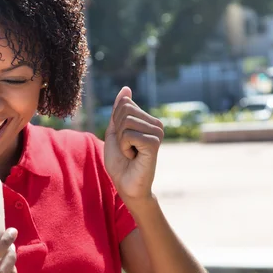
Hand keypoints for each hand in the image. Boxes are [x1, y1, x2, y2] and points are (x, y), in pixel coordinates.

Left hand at [104, 86, 163, 204]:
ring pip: (126, 122)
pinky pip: (129, 135)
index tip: (123, 139)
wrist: (125, 184)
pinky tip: (134, 157)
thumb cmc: (120, 161)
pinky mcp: (155, 142)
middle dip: (118, 131)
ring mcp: (157, 132)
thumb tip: (126, 89)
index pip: (124, 104)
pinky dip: (125, 147)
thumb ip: (119, 110)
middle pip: (125, 110)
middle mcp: (156, 124)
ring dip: (121, 140)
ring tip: (130, 152)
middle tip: (126, 147)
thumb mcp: (115, 131)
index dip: (115, 123)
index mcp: (147, 119)